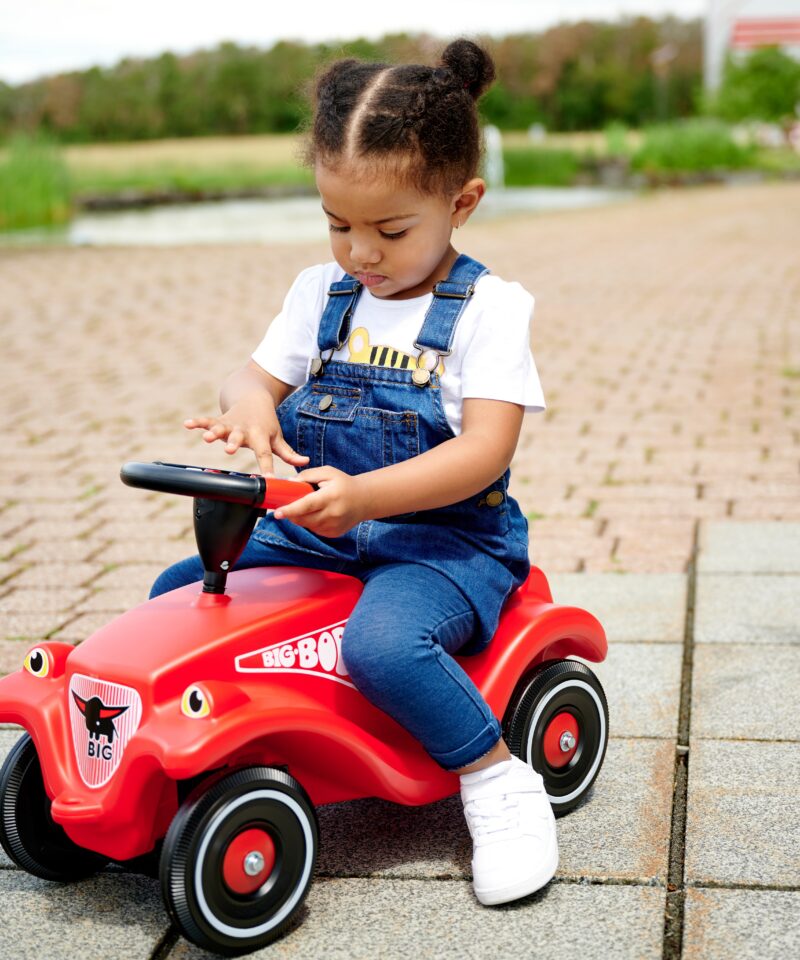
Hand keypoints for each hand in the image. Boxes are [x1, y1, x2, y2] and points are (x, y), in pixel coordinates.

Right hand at [184, 391, 307, 477]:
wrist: (254, 398)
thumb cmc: (266, 424)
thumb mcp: (278, 438)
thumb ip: (289, 453)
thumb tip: (305, 462)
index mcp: (260, 437)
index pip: (265, 455)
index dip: (267, 468)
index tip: (269, 480)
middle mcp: (244, 430)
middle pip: (239, 438)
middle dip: (234, 444)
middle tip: (230, 450)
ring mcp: (231, 424)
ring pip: (221, 428)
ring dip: (214, 432)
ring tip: (207, 438)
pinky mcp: (219, 420)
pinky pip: (207, 421)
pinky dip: (197, 422)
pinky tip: (187, 424)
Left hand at [273, 466, 365, 537]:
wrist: (364, 500)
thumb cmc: (344, 484)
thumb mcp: (328, 472)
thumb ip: (307, 475)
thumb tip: (289, 483)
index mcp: (330, 497)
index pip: (306, 506)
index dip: (290, 510)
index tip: (277, 513)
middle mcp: (333, 514)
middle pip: (303, 518)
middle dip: (292, 513)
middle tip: (288, 505)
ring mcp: (333, 526)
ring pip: (307, 525)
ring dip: (301, 517)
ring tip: (311, 505)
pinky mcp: (333, 533)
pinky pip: (314, 529)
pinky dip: (310, 522)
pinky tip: (318, 513)